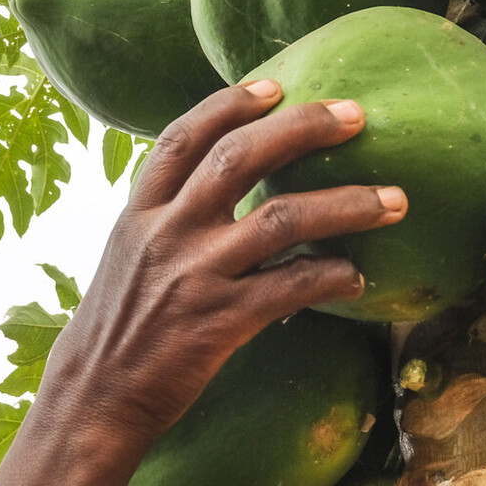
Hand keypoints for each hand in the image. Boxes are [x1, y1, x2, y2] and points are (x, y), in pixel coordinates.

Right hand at [38, 79, 409, 446]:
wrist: (92, 400)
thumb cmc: (115, 332)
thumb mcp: (126, 258)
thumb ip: (167, 222)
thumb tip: (214, 196)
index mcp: (139, 213)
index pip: (183, 137)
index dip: (230, 103)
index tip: (275, 86)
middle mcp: (166, 232)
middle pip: (240, 157)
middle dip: (304, 128)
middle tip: (354, 116)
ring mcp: (194, 275)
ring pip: (283, 217)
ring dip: (347, 204)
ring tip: (393, 201)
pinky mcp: (220, 321)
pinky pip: (291, 286)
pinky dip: (331, 276)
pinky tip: (356, 276)